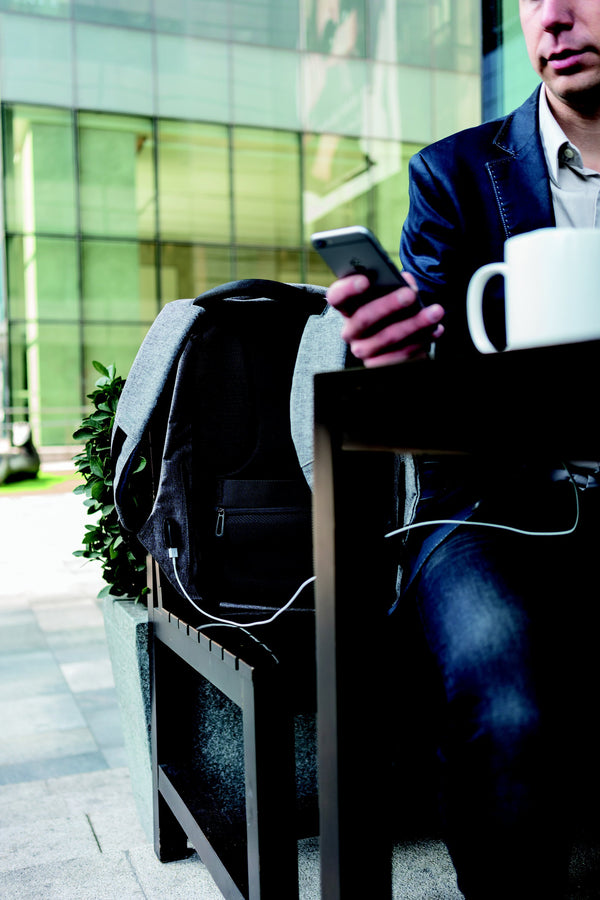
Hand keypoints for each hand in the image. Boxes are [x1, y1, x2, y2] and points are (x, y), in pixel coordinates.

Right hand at [326, 272, 444, 367]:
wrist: (402, 344)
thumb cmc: (396, 312)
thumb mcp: (393, 296)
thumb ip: (396, 284)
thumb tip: (406, 280)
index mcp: (349, 308)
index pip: (337, 297)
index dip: (347, 288)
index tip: (365, 280)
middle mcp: (351, 331)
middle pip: (363, 317)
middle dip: (389, 304)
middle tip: (410, 294)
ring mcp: (364, 350)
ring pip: (387, 337)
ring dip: (414, 323)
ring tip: (435, 312)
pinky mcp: (379, 366)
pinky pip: (400, 355)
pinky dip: (421, 341)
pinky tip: (435, 330)